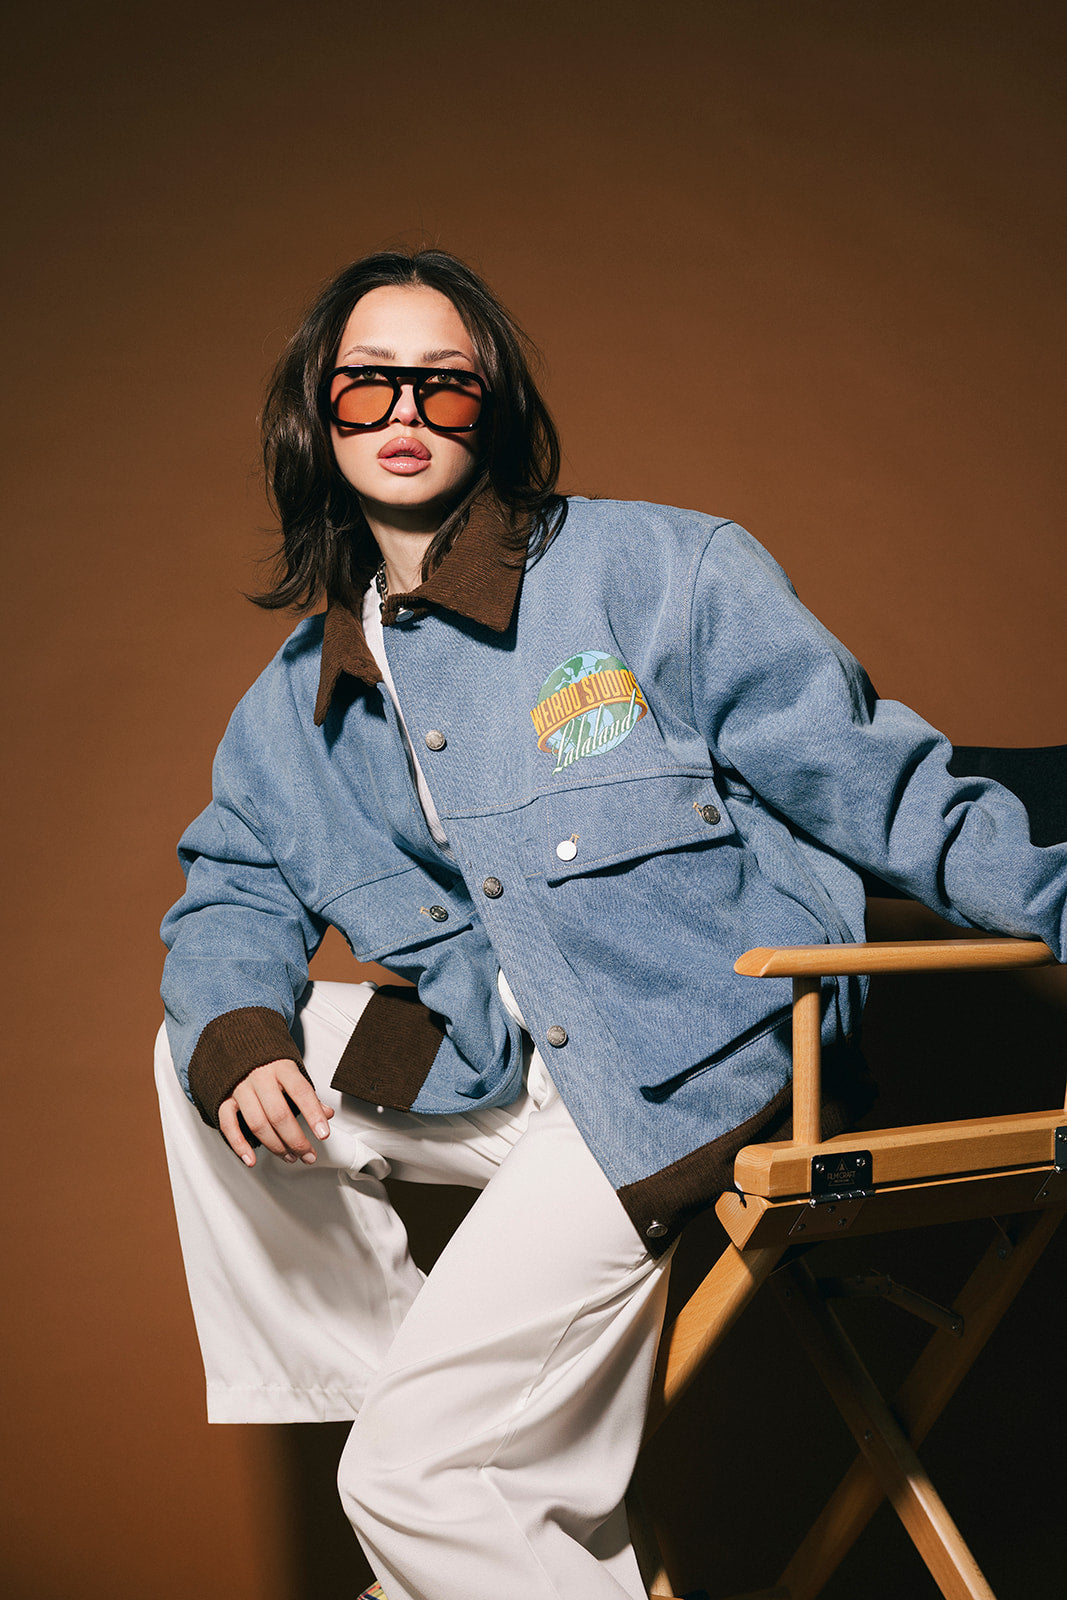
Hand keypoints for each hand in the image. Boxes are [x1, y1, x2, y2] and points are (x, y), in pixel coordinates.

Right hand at [219, 1059, 333, 1167]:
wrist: (236, 1041)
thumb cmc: (267, 1060)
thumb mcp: (291, 1069)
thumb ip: (306, 1092)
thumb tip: (327, 1114)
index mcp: (281, 1067)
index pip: (301, 1092)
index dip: (313, 1114)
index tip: (323, 1134)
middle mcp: (260, 1076)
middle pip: (279, 1114)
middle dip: (296, 1140)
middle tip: (308, 1155)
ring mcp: (240, 1088)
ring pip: (257, 1123)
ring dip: (275, 1146)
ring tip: (290, 1157)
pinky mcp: (223, 1098)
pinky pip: (228, 1125)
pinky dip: (239, 1145)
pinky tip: (251, 1159)